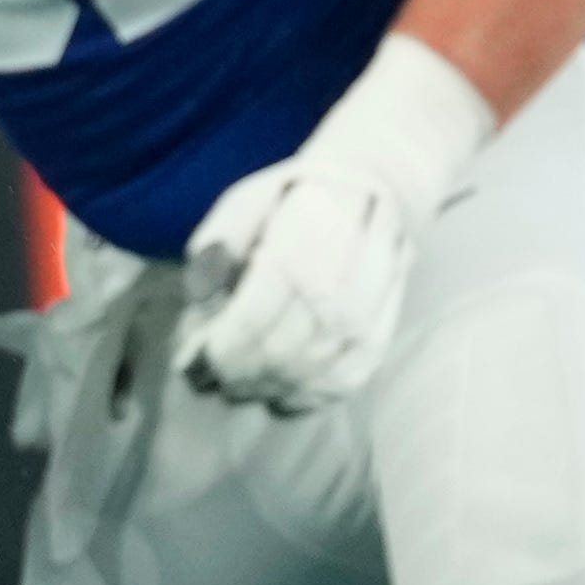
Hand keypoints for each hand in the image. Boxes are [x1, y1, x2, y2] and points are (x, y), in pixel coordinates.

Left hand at [173, 158, 418, 412]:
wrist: (370, 188)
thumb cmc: (293, 200)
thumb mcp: (246, 200)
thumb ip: (219, 241)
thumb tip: (201, 295)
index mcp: (315, 220)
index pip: (268, 300)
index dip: (229, 340)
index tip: (196, 359)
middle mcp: (354, 261)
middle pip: (295, 338)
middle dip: (247, 369)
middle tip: (213, 381)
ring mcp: (379, 298)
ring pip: (325, 362)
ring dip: (275, 386)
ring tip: (240, 389)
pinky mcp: (388, 323)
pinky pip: (354, 374)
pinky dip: (314, 395)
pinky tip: (281, 397)